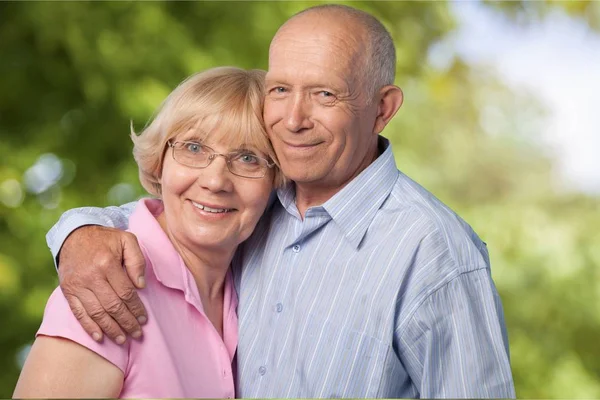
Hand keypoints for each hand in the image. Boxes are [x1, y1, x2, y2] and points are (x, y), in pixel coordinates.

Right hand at [58, 225, 146, 343]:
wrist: (74, 235)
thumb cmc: (105, 239)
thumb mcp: (126, 240)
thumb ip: (137, 260)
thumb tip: (141, 286)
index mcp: (107, 263)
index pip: (125, 292)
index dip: (136, 308)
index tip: (144, 319)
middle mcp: (91, 276)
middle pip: (112, 306)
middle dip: (126, 322)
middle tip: (137, 334)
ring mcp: (77, 285)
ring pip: (96, 312)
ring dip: (111, 329)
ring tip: (123, 340)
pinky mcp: (68, 290)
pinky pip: (78, 312)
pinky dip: (89, 327)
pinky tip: (99, 337)